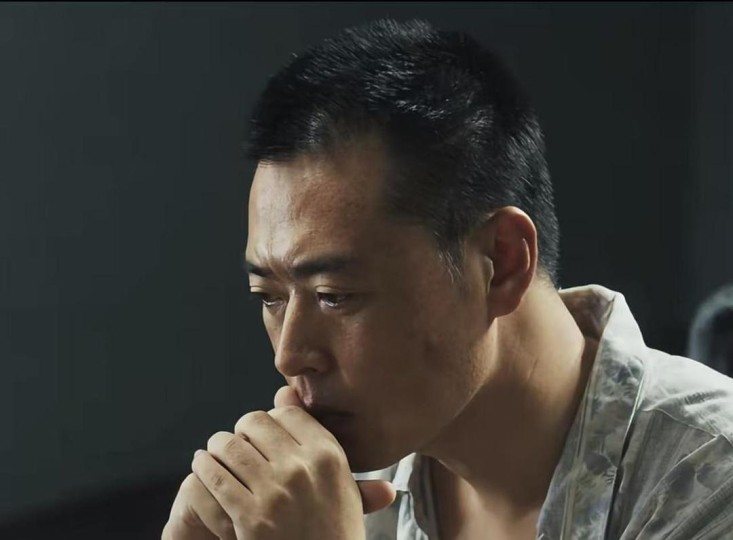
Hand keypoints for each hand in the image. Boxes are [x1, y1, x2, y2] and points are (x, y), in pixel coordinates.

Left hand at [161, 386, 395, 539]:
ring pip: (229, 447)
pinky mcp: (250, 518)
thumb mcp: (339, 479)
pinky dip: (204, 469)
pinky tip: (202, 469)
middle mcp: (303, 468)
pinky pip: (215, 479)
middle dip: (240, 430)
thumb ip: (314, 434)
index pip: (286, 412)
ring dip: (216, 447)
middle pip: (255, 423)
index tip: (263, 432)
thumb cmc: (333, 528)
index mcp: (328, 454)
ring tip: (213, 452)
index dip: (270, 418)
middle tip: (235, 441)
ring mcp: (275, 493)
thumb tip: (283, 391)